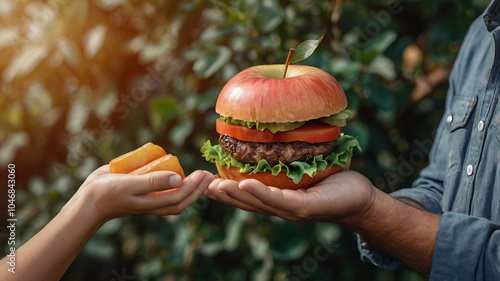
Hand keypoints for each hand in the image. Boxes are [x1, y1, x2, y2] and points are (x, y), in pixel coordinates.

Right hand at [72, 165, 212, 222]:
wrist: (88, 200)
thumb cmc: (108, 193)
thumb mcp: (130, 185)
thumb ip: (153, 182)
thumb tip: (178, 178)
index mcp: (153, 203)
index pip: (180, 197)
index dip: (195, 187)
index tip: (204, 174)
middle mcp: (153, 202)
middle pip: (181, 199)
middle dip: (197, 189)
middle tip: (208, 174)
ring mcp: (148, 198)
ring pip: (174, 196)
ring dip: (189, 188)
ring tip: (199, 176)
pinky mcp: (142, 191)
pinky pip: (162, 190)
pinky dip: (173, 184)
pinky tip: (177, 172)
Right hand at [205, 170, 375, 223]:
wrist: (360, 198)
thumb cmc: (331, 182)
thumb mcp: (304, 170)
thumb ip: (286, 162)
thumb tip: (273, 137)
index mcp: (278, 199)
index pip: (248, 196)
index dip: (226, 191)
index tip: (206, 182)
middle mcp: (281, 207)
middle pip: (247, 203)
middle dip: (224, 196)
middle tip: (201, 185)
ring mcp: (292, 210)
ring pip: (258, 203)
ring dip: (235, 195)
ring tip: (216, 186)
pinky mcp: (306, 208)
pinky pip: (280, 200)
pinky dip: (260, 193)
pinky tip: (245, 185)